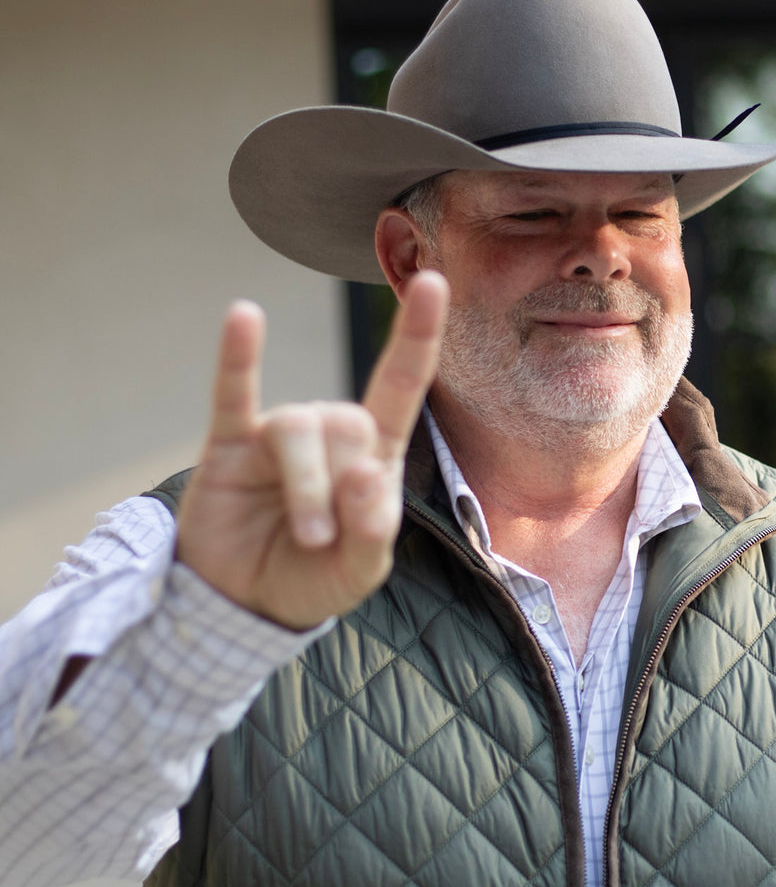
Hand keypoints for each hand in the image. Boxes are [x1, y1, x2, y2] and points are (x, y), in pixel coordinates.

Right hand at [174, 271, 448, 629]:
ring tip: (305, 535)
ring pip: (298, 428)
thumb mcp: (358, 572)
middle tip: (322, 540)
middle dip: (338, 487)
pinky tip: (244, 317)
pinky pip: (232, 392)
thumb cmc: (312, 579)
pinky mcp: (229, 444)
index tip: (435, 283)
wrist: (242, 604)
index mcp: (374, 456)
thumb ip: (372, 530)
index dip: (418, 336)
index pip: (402, 385)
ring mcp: (277, 436)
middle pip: (347, 422)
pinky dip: (238, 357)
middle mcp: (330, 434)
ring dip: (305, 487)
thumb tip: (366, 471)